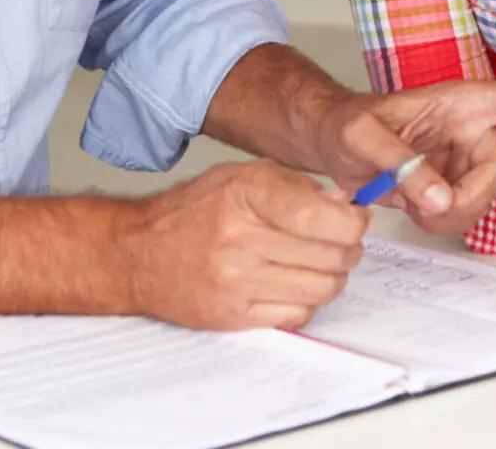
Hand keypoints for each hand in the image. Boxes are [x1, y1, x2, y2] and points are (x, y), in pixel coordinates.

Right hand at [116, 159, 366, 329]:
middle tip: (342, 242)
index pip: (321, 218)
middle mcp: (239, 240)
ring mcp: (235, 283)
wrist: (139, 254)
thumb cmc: (192, 212)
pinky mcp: (233, 316)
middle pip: (329, 257)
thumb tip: (344, 207)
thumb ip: (296, 188)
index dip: (353, 223)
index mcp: (245, 196)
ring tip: (320, 263)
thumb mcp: (242, 177)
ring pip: (320, 289)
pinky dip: (306, 301)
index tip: (356, 221)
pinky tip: (293, 284)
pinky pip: (296, 315)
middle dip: (348, 250)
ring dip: (332, 277)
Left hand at [316, 77, 495, 235]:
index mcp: (463, 102)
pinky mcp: (457, 184)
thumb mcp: (362, 139)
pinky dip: (441, 220)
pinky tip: (415, 204)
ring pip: (486, 200)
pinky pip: (468, 214)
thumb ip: (402, 167)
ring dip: (449, 213)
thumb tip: (441, 200)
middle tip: (424, 203)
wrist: (329, 143)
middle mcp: (473, 128)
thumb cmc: (345, 124)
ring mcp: (466, 158)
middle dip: (466, 199)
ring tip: (409, 199)